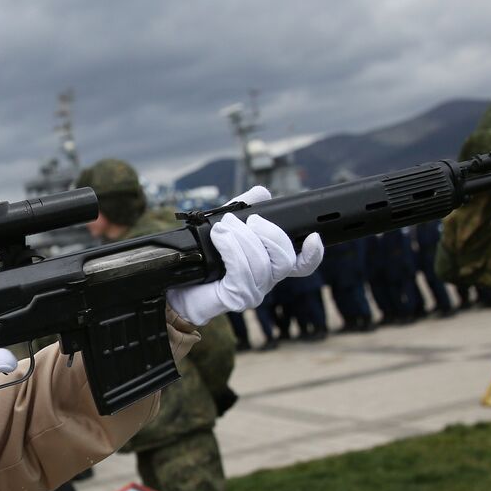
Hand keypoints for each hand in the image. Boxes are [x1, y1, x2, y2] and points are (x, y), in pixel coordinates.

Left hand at [167, 186, 324, 325]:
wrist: (176, 282)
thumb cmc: (201, 257)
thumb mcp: (226, 224)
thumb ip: (244, 207)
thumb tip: (262, 193)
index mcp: (269, 264)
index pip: (301, 265)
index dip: (313, 254)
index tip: (313, 236)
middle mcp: (265, 280)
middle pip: (286, 260)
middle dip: (268, 234)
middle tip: (247, 221)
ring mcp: (252, 292)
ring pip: (262, 263)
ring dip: (242, 238)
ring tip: (223, 228)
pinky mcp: (236, 297)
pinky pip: (242, 270)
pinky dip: (231, 247)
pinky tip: (219, 238)